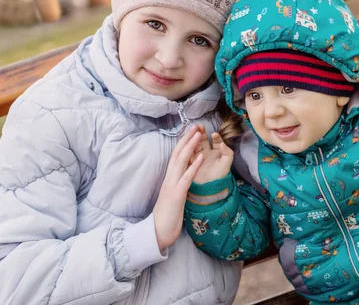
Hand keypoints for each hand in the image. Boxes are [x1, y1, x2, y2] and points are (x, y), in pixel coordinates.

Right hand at [154, 126, 203, 250]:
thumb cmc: (167, 217)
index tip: (191, 132)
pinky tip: (201, 157)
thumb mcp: (174, 197)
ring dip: (190, 146)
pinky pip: (186, 178)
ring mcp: (172, 186)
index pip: (176, 157)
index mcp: (169, 179)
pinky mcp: (176, 195)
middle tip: (196, 126)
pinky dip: (194, 166)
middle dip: (187, 139)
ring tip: (199, 134)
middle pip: (178, 154)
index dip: (183, 143)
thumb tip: (184, 177)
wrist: (157, 233)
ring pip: (181, 161)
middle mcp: (169, 179)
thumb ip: (178, 185)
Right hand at [191, 125, 233, 183]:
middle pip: (203, 140)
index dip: (215, 137)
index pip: (215, 141)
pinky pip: (189, 153)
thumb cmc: (220, 175)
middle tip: (200, 126)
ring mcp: (198, 156)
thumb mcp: (226, 163)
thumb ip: (227, 152)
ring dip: (195, 138)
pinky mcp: (191, 161)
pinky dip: (189, 147)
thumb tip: (222, 144)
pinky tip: (189, 144)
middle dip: (202, 133)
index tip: (214, 134)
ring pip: (196, 144)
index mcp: (216, 152)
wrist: (210, 188)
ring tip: (194, 132)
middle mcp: (206, 152)